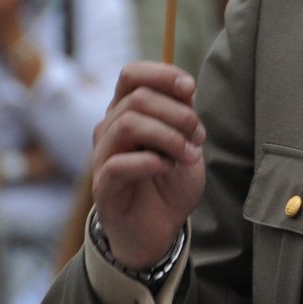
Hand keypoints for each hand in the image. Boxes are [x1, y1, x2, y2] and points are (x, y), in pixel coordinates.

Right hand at [91, 61, 205, 269]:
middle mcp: (110, 129)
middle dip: (178, 113)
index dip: (161, 74)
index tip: (191, 89)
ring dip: (168, 136)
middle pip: (137, 98)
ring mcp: (103, 157)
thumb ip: (182, 116)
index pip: (132, 74)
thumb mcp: (185, 143)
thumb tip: (185, 89)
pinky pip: (118, 164)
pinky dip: (150, 162)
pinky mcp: (103, 186)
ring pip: (127, 125)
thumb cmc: (170, 182)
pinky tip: (168, 167)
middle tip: (200, 135)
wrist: (159, 229)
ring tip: (190, 154)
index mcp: (127, 112)